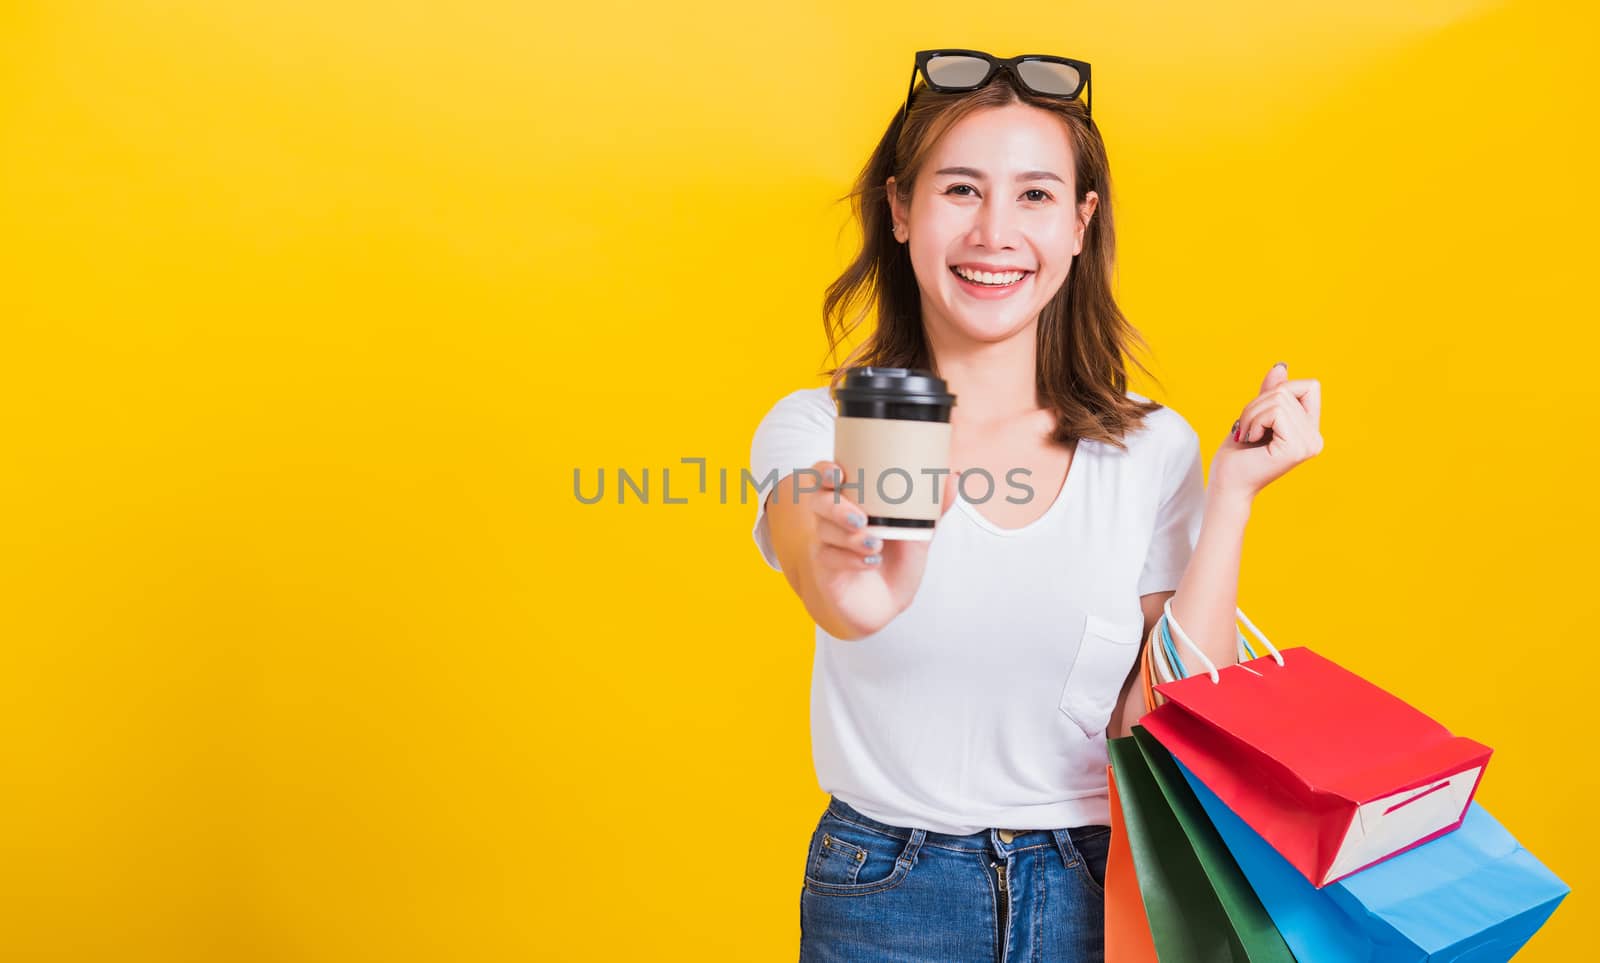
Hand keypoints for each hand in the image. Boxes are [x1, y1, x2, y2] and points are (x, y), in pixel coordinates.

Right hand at [803, 459, 959, 638]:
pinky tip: (871, 562)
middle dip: (836, 507)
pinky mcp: (826, 570)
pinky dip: (851, 559)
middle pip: (817, 501)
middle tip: (861, 518)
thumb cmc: (897, 561)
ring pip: (825, 531)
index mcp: (850, 501)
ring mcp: (826, 544)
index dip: (824, 471)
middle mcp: (832, 519)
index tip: (838, 474)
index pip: (824, 477)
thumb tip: (952, 478)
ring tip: (876, 544)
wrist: (888, 604)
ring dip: (850, 537)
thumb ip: (933, 507)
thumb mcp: (919, 533)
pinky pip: (830, 559)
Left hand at [1209, 362, 1323, 502]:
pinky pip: (1276, 411)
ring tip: (1247, 436)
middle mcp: (1315, 438)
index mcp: (1310, 430)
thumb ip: (1270, 394)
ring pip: (1279, 399)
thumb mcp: (1255, 416)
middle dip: (1257, 405)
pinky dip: (1255, 421)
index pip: (1310, 386)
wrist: (1226, 485)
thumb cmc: (1237, 455)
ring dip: (1252, 414)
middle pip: (1288, 389)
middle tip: (1246, 430)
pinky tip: (1251, 440)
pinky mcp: (1296, 448)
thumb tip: (1281, 366)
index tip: (1260, 417)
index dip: (1280, 391)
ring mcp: (1309, 444)